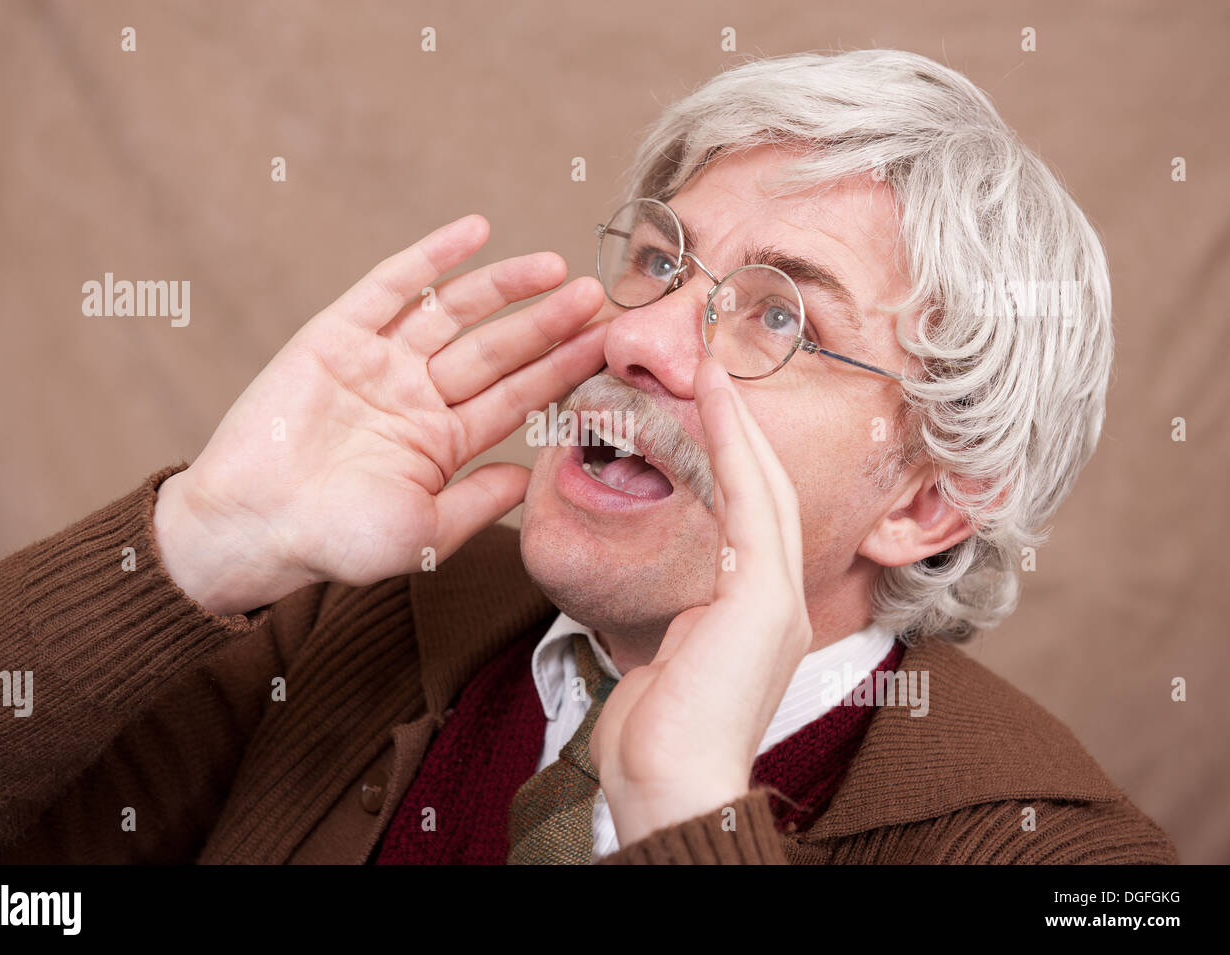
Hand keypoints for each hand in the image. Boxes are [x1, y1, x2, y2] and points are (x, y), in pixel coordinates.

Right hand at [154, 214, 607, 613]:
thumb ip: (481, 501)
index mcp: (442, 442)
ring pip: (454, 312)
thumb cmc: (336, 541)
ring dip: (503, 286)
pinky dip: (431, 257)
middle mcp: (418, 395)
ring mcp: (380, 362)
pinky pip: (391, 285)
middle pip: (497, 349)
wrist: (251, 527)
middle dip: (546, 325)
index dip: (562, 370)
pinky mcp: (338, 335)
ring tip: (554, 267)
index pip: (516, 395)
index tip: (608, 349)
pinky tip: (475, 230)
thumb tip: (530, 475)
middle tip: (597, 299)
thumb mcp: (426, 531)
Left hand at [590, 358, 813, 846]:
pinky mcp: (764, 600)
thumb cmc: (656, 737)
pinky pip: (749, 505)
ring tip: (715, 369)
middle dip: (743, 429)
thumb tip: (667, 615)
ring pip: (764, 488)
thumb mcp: (667, 664)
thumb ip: (679, 627)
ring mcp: (778, 600)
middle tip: (717, 369)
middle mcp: (780, 602)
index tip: (709, 413)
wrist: (670, 787)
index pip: (752, 521)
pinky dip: (733, 447)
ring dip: (739, 424)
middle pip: (768, 493)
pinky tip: (716, 405)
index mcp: (759, 617)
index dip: (736, 461)